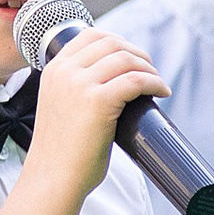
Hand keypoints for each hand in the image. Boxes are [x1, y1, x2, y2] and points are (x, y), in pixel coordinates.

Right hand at [20, 27, 166, 200]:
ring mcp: (80, 85)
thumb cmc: (62, 152)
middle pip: (113, 44)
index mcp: (54, 70)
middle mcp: (65, 72)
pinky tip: (161, 92)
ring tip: (157, 83)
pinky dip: (154, 83)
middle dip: (137, 54)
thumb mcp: (61, 106)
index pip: (91, 36)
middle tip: (150, 70)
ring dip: (149, 68)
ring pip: (127, 59)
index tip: (132, 56)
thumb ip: (77, 88)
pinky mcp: (98, 101)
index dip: (118, 41)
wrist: (52, 178)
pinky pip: (136, 80)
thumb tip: (115, 80)